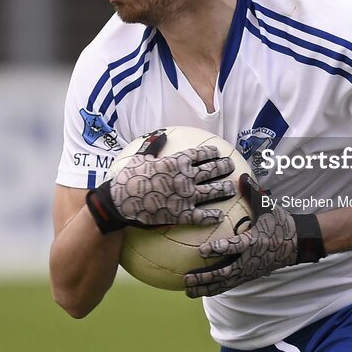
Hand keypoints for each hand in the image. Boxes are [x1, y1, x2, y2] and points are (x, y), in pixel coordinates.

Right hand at [85, 130, 235, 233]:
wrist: (121, 202)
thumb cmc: (129, 178)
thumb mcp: (141, 157)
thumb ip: (154, 146)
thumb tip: (161, 135)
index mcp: (177, 161)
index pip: (200, 153)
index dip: (211, 152)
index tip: (217, 152)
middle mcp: (186, 177)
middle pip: (212, 170)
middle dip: (224, 167)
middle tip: (230, 166)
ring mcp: (187, 196)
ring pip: (214, 191)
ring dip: (225, 189)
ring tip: (231, 188)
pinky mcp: (184, 215)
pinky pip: (204, 216)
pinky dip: (213, 216)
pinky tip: (219, 215)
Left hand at [183, 175, 324, 297]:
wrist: (296, 243)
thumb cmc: (279, 224)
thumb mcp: (267, 208)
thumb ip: (253, 193)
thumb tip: (241, 175)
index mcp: (253, 241)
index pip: (234, 247)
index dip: (218, 249)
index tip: (202, 250)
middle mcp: (249, 260)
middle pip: (224, 272)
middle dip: (205, 277)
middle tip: (187, 278)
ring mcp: (248, 271)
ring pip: (224, 283)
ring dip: (206, 288)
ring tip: (188, 291)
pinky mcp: (248, 276)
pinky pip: (229, 285)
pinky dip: (214, 289)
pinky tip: (200, 291)